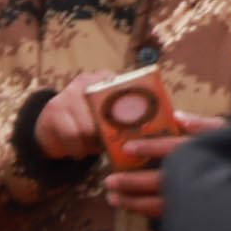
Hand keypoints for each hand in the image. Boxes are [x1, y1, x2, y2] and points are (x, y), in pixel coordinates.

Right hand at [63, 74, 187, 210]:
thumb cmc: (93, 124)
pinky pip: (72, 139)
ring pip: (89, 129)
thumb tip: (178, 122)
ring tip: (93, 147)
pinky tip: (79, 150)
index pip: (130, 90)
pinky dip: (78, 151)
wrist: (51, 128)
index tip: (144, 129)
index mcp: (109, 79)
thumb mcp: (115, 115)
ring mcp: (67, 94)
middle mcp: (88, 81)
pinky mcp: (52, 112)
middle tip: (111, 144)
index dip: (138, 112)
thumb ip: (140, 114)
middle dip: (111, 136)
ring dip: (93, 146)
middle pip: (108, 115)